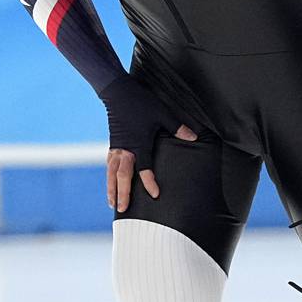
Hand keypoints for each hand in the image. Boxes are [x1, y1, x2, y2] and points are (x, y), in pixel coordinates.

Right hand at [99, 76, 196, 212]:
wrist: (117, 91)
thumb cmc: (140, 103)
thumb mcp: (162, 114)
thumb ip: (177, 127)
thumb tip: (193, 137)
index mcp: (139, 145)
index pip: (144, 169)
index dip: (149, 183)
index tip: (155, 195)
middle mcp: (126, 149)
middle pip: (122, 177)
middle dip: (122, 193)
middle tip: (122, 210)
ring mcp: (117, 146)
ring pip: (111, 173)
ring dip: (111, 188)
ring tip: (111, 202)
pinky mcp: (112, 142)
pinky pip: (108, 164)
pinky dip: (108, 175)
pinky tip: (110, 181)